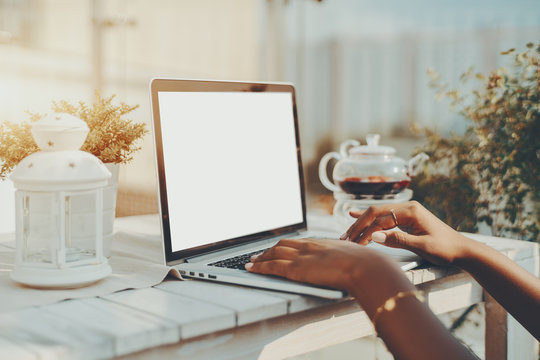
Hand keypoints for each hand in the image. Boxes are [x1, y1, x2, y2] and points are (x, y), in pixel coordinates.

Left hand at [245, 238, 413, 311]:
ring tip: (251, 262)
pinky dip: (259, 267)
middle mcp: (309, 247)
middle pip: (282, 245)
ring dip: (260, 258)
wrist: (365, 267)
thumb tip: (349, 267)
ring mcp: (302, 256)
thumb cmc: (365, 265)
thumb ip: (344, 261)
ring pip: (273, 254)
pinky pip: (272, 266)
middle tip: (259, 255)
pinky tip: (251, 269)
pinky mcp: (297, 269)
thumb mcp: (352, 259)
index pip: (297, 242)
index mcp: (322, 244)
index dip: (284, 246)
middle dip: (269, 250)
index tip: (277, 249)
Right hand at [341, 201, 469, 265]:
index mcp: (411, 211)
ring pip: (377, 215)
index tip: (353, 244)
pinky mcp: (405, 218)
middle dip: (358, 226)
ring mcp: (406, 212)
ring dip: (361, 225)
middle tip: (344, 240)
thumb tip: (374, 235)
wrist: (462, 250)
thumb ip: (398, 240)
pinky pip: (383, 217)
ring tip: (346, 235)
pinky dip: (369, 218)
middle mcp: (407, 207)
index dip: (364, 231)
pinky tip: (354, 214)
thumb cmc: (446, 249)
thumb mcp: (423, 247)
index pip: (380, 219)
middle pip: (375, 213)